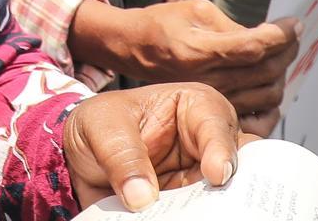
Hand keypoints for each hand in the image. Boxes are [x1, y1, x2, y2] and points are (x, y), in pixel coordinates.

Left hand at [63, 83, 245, 209]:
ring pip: (225, 197)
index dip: (221, 148)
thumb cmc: (98, 126)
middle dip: (236, 183)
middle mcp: (207, 144)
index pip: (217, 123)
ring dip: (215, 209)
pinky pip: (200, 217)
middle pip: (238, 163)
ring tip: (200, 217)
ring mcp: (200, 179)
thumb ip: (122, 155)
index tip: (216, 174)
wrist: (78, 159)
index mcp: (194, 107)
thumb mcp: (101, 127)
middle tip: (227, 203)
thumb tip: (142, 197)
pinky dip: (195, 220)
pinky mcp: (189, 207)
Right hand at [70, 0, 296, 113]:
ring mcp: (211, 98)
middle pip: (266, 71)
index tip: (294, 23)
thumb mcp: (196, 10)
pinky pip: (258, 115)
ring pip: (267, 93)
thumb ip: (233, 27)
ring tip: (280, 53)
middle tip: (291, 35)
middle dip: (287, 49)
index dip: (281, 34)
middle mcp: (207, 80)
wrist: (135, 49)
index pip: (254, 46)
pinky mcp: (214, 109)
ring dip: (282, 71)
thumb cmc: (163, 24)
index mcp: (200, 50)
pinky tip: (272, 82)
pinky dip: (273, 101)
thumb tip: (267, 39)